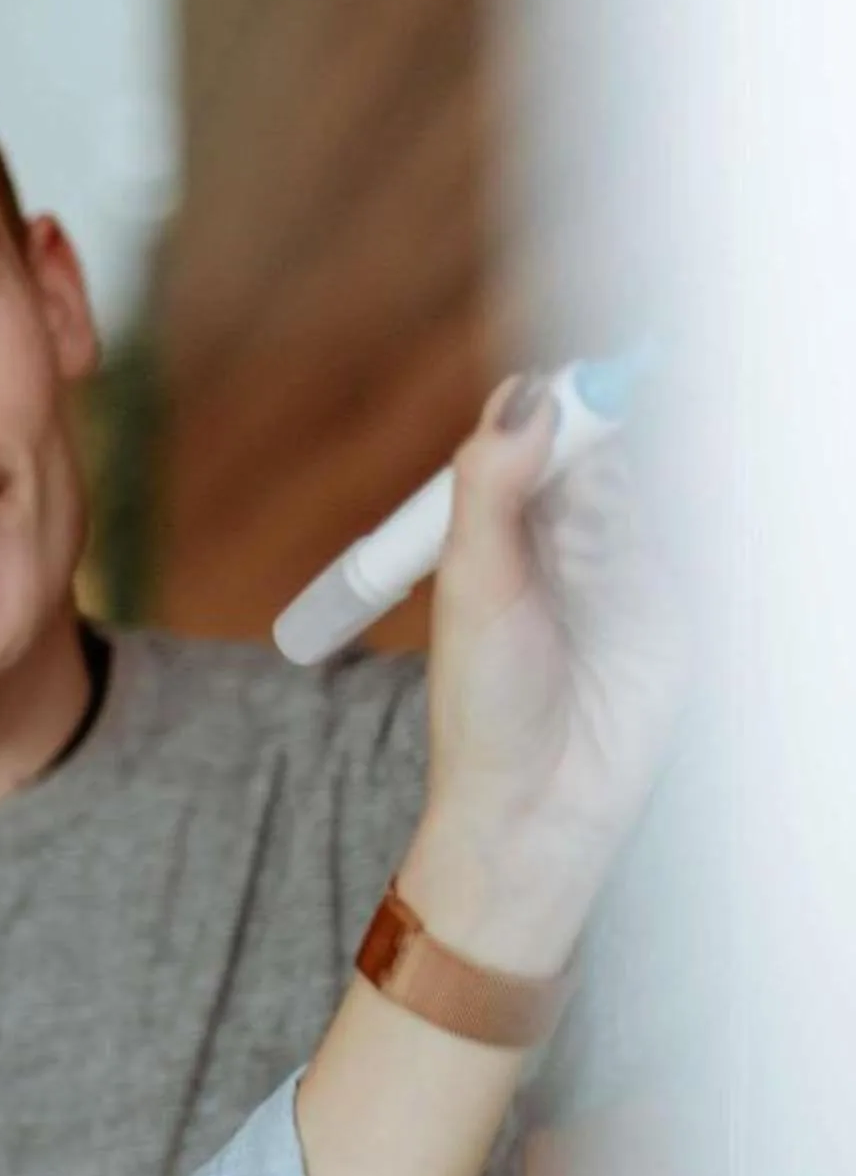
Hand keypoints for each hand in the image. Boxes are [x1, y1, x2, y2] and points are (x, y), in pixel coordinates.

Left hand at [410, 378, 690, 973]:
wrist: (538, 803)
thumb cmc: (486, 706)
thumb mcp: (476, 586)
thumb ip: (495, 489)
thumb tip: (527, 395)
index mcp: (504, 525)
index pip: (548, 430)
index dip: (577, 394)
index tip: (603, 372)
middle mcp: (568, 537)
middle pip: (615, 444)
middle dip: (630, 417)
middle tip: (649, 394)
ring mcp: (628, 567)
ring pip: (661, 483)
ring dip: (657, 474)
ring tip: (631, 502)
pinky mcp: (679, 603)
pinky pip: (698, 536)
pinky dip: (695, 517)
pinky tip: (672, 525)